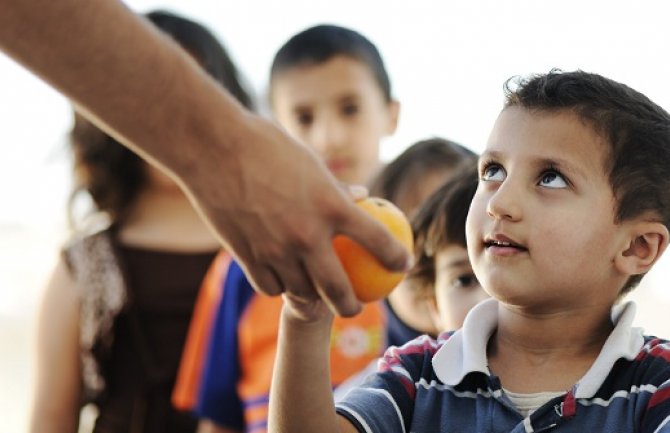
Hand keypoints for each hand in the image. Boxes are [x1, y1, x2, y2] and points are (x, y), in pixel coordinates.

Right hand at [180, 113, 409, 316]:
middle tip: (356, 306)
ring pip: (302, 293)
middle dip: (352, 306)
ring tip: (317, 297)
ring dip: (313, 299)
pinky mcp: (247, 257)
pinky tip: (283, 280)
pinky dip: (281, 287)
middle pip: (338, 290)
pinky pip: (271, 287)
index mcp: (330, 206)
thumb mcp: (310, 162)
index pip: (377, 240)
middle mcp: (307, 235)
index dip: (396, 257)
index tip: (402, 265)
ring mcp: (276, 250)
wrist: (211, 148)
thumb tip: (360, 197)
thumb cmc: (265, 146)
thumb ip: (335, 188)